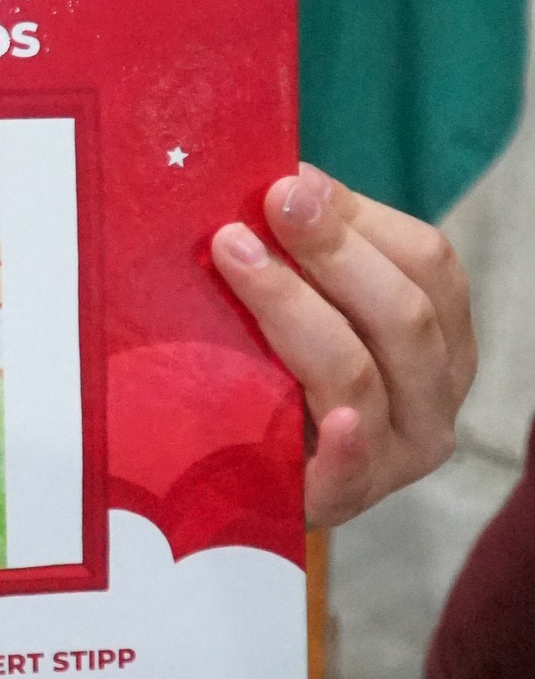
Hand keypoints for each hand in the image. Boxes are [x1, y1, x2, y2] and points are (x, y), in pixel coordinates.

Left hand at [211, 165, 475, 528]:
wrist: (254, 484)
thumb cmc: (287, 376)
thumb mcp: (313, 308)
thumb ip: (313, 252)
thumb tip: (292, 177)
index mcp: (443, 340)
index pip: (429, 265)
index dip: (361, 218)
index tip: (290, 181)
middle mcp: (435, 399)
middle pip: (401, 314)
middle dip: (330, 251)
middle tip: (265, 205)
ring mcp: (396, 456)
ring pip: (360, 373)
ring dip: (294, 306)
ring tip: (235, 255)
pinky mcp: (345, 501)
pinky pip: (352, 469)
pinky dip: (348, 442)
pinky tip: (336, 420)